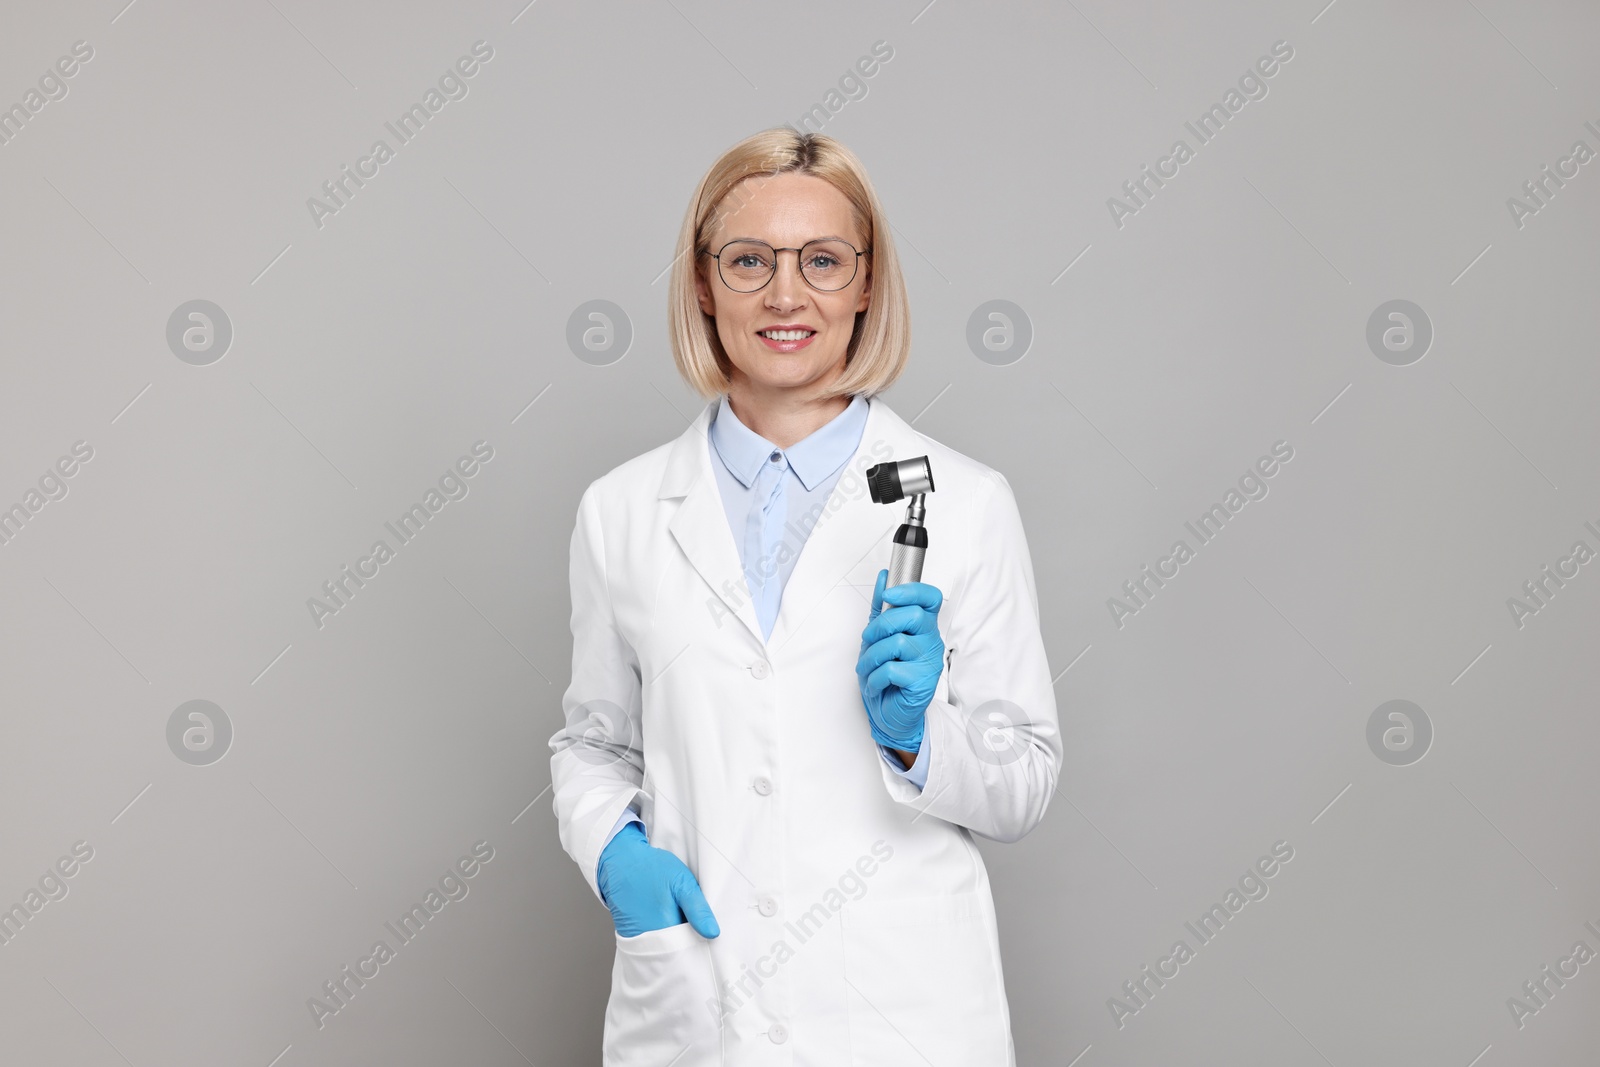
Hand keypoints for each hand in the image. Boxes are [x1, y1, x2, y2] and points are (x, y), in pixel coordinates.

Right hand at [596, 823, 719, 938]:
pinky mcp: (632, 936)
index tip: (709, 933)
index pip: (690, 950)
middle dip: (690, 942)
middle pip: (677, 954)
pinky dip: (664, 936)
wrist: (621, 862)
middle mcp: (650, 940)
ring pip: (666, 949)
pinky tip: (669, 919)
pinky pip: (654, 944)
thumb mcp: (681, 882)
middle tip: (697, 923)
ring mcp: (640, 939)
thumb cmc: (652, 869)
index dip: (702, 943)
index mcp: (666, 929)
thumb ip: (697, 909)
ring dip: (677, 939)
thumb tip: (712, 933)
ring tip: (682, 919)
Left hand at [856, 568, 944, 751]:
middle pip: (913, 616)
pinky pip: (893, 670)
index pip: (930, 598)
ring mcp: (930, 662)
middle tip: (869, 641)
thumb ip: (882, 607)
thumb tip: (885, 576)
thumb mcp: (878, 636)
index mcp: (923, 626)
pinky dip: (876, 677)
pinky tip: (878, 683)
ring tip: (869, 668)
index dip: (912, 590)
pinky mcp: (923, 683)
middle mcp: (931, 641)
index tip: (891, 594)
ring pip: (898, 643)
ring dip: (873, 657)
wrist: (887, 713)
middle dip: (881, 626)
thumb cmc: (885, 674)